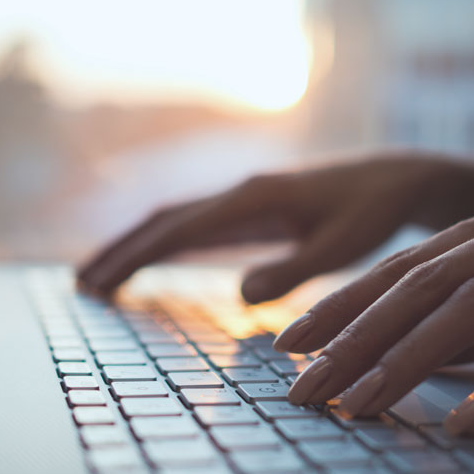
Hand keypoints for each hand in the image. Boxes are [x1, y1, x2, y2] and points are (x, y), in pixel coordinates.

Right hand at [79, 152, 473, 302]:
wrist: (393, 179)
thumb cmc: (372, 213)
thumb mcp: (342, 246)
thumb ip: (293, 269)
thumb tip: (240, 294)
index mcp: (251, 199)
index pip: (177, 230)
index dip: (135, 256)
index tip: (100, 281)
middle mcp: (235, 193)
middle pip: (160, 221)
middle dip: (119, 251)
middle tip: (81, 283)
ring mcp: (237, 199)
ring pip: (170, 221)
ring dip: (133, 247)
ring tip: (98, 276)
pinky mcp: (245, 210)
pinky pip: (191, 227)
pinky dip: (160, 246)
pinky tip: (147, 262)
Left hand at [278, 213, 473, 434]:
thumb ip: (439, 321)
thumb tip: (375, 364)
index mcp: (468, 244)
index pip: (392, 273)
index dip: (336, 307)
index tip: (284, 344)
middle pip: (412, 288)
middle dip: (353, 340)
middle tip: (302, 392)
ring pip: (463, 306)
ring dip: (404, 359)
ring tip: (355, 406)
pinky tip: (457, 426)